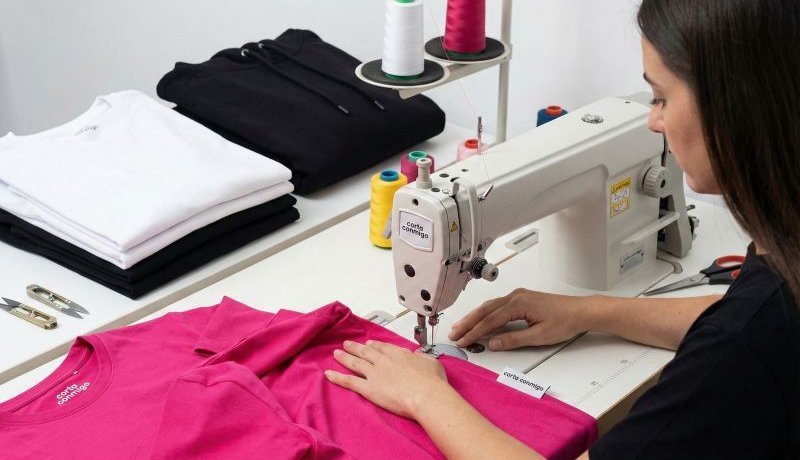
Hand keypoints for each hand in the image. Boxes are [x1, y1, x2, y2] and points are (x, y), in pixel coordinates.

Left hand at [324, 340, 451, 418]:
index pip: (382, 347)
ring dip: (345, 357)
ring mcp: (374, 374)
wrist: (426, 395)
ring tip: (336, 353)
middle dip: (355, 348)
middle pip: (366, 352)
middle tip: (347, 344)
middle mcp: (384, 361)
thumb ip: (423, 358)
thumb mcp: (432, 363)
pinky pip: (349, 381)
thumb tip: (419, 356)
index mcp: (399, 354)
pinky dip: (337, 377)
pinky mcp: (368, 388)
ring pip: (355, 363)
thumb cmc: (432, 382)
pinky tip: (328, 374)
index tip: (367, 344)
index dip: (373, 346)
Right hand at [448, 288, 589, 350]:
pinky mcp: (521, 299)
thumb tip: (493, 343)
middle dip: (468, 322)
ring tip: (461, 327)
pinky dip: (485, 313)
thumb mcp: (539, 336)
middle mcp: (515, 296)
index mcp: (518, 304)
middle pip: (485, 310)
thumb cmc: (565, 322)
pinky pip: (497, 305)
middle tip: (454, 333)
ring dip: (474, 317)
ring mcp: (517, 296)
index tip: (463, 341)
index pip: (490, 320)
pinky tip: (479, 319)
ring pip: (489, 306)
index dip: (475, 332)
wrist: (581, 311)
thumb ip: (514, 339)